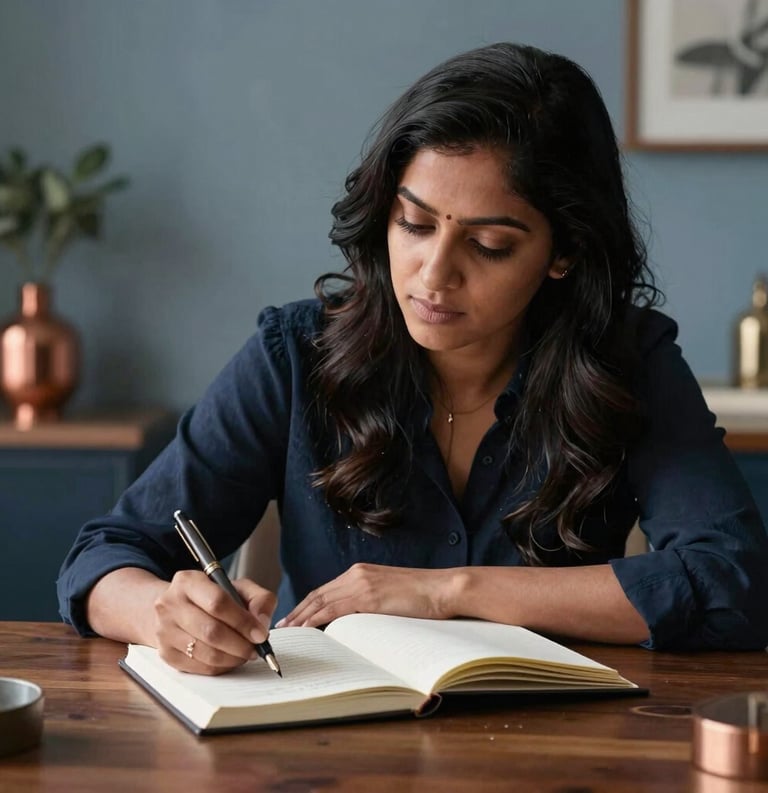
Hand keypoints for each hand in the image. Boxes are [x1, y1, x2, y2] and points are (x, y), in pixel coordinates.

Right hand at [153, 570, 276, 674]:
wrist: (173, 608)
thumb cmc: (210, 598)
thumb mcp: (237, 587)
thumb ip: (259, 599)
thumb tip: (262, 623)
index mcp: (188, 581)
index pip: (218, 603)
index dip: (243, 622)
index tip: (260, 634)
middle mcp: (170, 604)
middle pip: (211, 631)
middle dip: (240, 644)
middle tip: (256, 649)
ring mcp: (164, 631)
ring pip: (206, 653)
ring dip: (232, 658)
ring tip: (245, 654)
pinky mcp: (165, 653)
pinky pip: (199, 668)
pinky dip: (220, 667)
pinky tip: (229, 659)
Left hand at [276, 563, 460, 627]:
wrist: (443, 588)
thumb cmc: (423, 595)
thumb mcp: (390, 595)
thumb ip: (370, 601)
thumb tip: (355, 619)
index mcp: (361, 572)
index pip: (326, 589)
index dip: (307, 604)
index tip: (294, 617)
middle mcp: (356, 574)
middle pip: (318, 594)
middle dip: (298, 611)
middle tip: (283, 627)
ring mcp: (361, 583)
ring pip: (321, 602)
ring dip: (301, 617)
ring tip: (288, 632)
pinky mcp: (368, 596)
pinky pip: (334, 609)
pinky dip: (316, 619)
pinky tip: (306, 629)